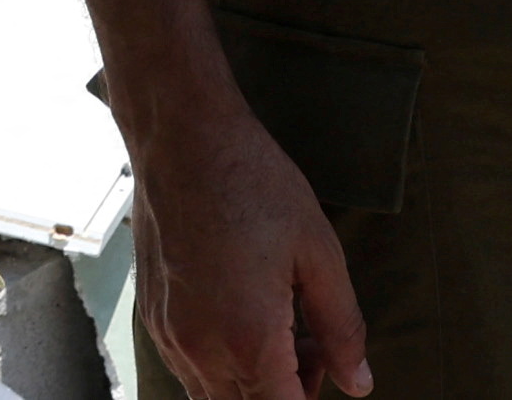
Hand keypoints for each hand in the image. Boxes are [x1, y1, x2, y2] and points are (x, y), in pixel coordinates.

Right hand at [129, 101, 372, 398]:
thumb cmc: (252, 184)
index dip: (311, 398)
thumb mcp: (318, 252)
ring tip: (283, 322)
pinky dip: (224, 361)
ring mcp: (170, 337)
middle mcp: (201, 350)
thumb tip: (359, 383)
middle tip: (313, 342)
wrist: (181, 137)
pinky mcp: (153, 319)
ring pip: (215, 398)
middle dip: (287, 392)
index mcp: (249, 340)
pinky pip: (191, 370)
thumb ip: (341, 327)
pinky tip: (246, 311)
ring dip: (255, 381)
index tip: (326, 365)